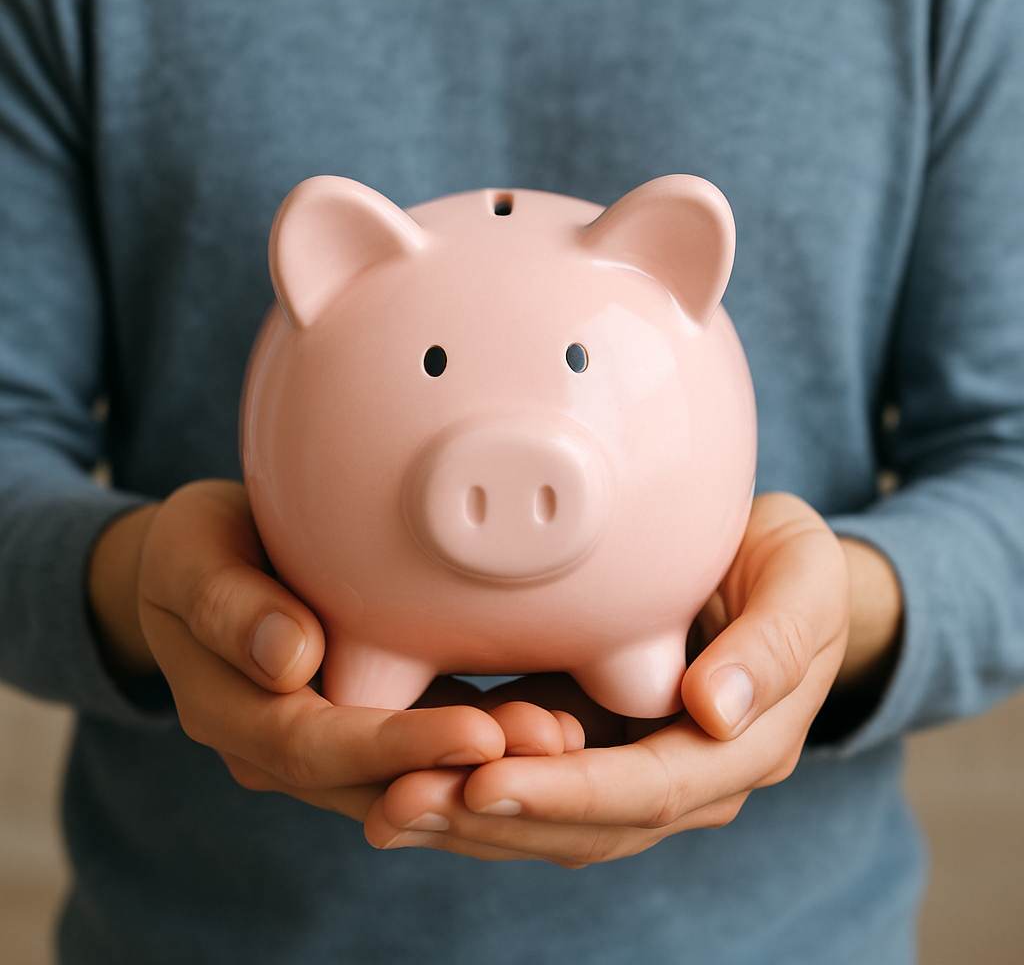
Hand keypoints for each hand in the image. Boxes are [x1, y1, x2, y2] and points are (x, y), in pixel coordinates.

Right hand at [89, 480, 562, 820]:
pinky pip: (426, 745)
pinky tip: (547, 722)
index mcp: (230, 712)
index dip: (397, 747)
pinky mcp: (371, 722)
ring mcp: (328, 744)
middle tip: (553, 742)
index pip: (315, 747)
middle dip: (464, 767)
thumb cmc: (199, 548)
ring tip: (567, 738)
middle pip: (377, 779)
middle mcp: (279, 748)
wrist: (209, 563)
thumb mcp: (192, 555)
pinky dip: (483, 741)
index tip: (478, 732)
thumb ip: (230, 605)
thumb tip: (291, 660)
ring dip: (488, 767)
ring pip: (411, 775)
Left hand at [363, 492, 856, 863]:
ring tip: (389, 804)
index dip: (565, 793)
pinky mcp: (599, 734)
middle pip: (585, 823)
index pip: (646, 789)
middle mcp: (686, 774)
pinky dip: (479, 778)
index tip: (485, 784)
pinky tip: (416, 768)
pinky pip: (538, 771)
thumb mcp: (803, 582)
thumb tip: (715, 710)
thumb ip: (772, 646)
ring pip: (551, 814)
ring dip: (470, 815)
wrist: (776, 569)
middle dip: (493, 820)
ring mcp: (637, 760)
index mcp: (739, 746)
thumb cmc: (793, 567)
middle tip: (401, 807)